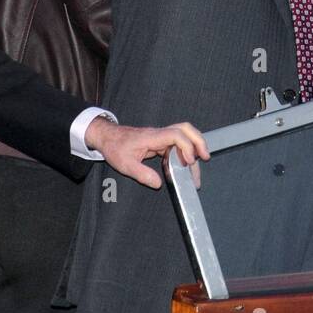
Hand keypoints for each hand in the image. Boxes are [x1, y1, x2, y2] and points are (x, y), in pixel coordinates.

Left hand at [85, 117, 209, 189]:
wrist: (107, 137)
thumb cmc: (115, 147)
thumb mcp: (125, 164)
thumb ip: (142, 174)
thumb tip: (159, 184)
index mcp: (152, 137)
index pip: (176, 135)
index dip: (186, 146)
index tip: (189, 162)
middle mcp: (159, 134)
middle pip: (185, 129)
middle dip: (198, 141)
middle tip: (205, 157)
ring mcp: (160, 137)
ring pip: (183, 135)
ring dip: (194, 145)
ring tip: (201, 162)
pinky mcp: (159, 142)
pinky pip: (177, 144)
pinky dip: (185, 152)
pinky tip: (186, 165)